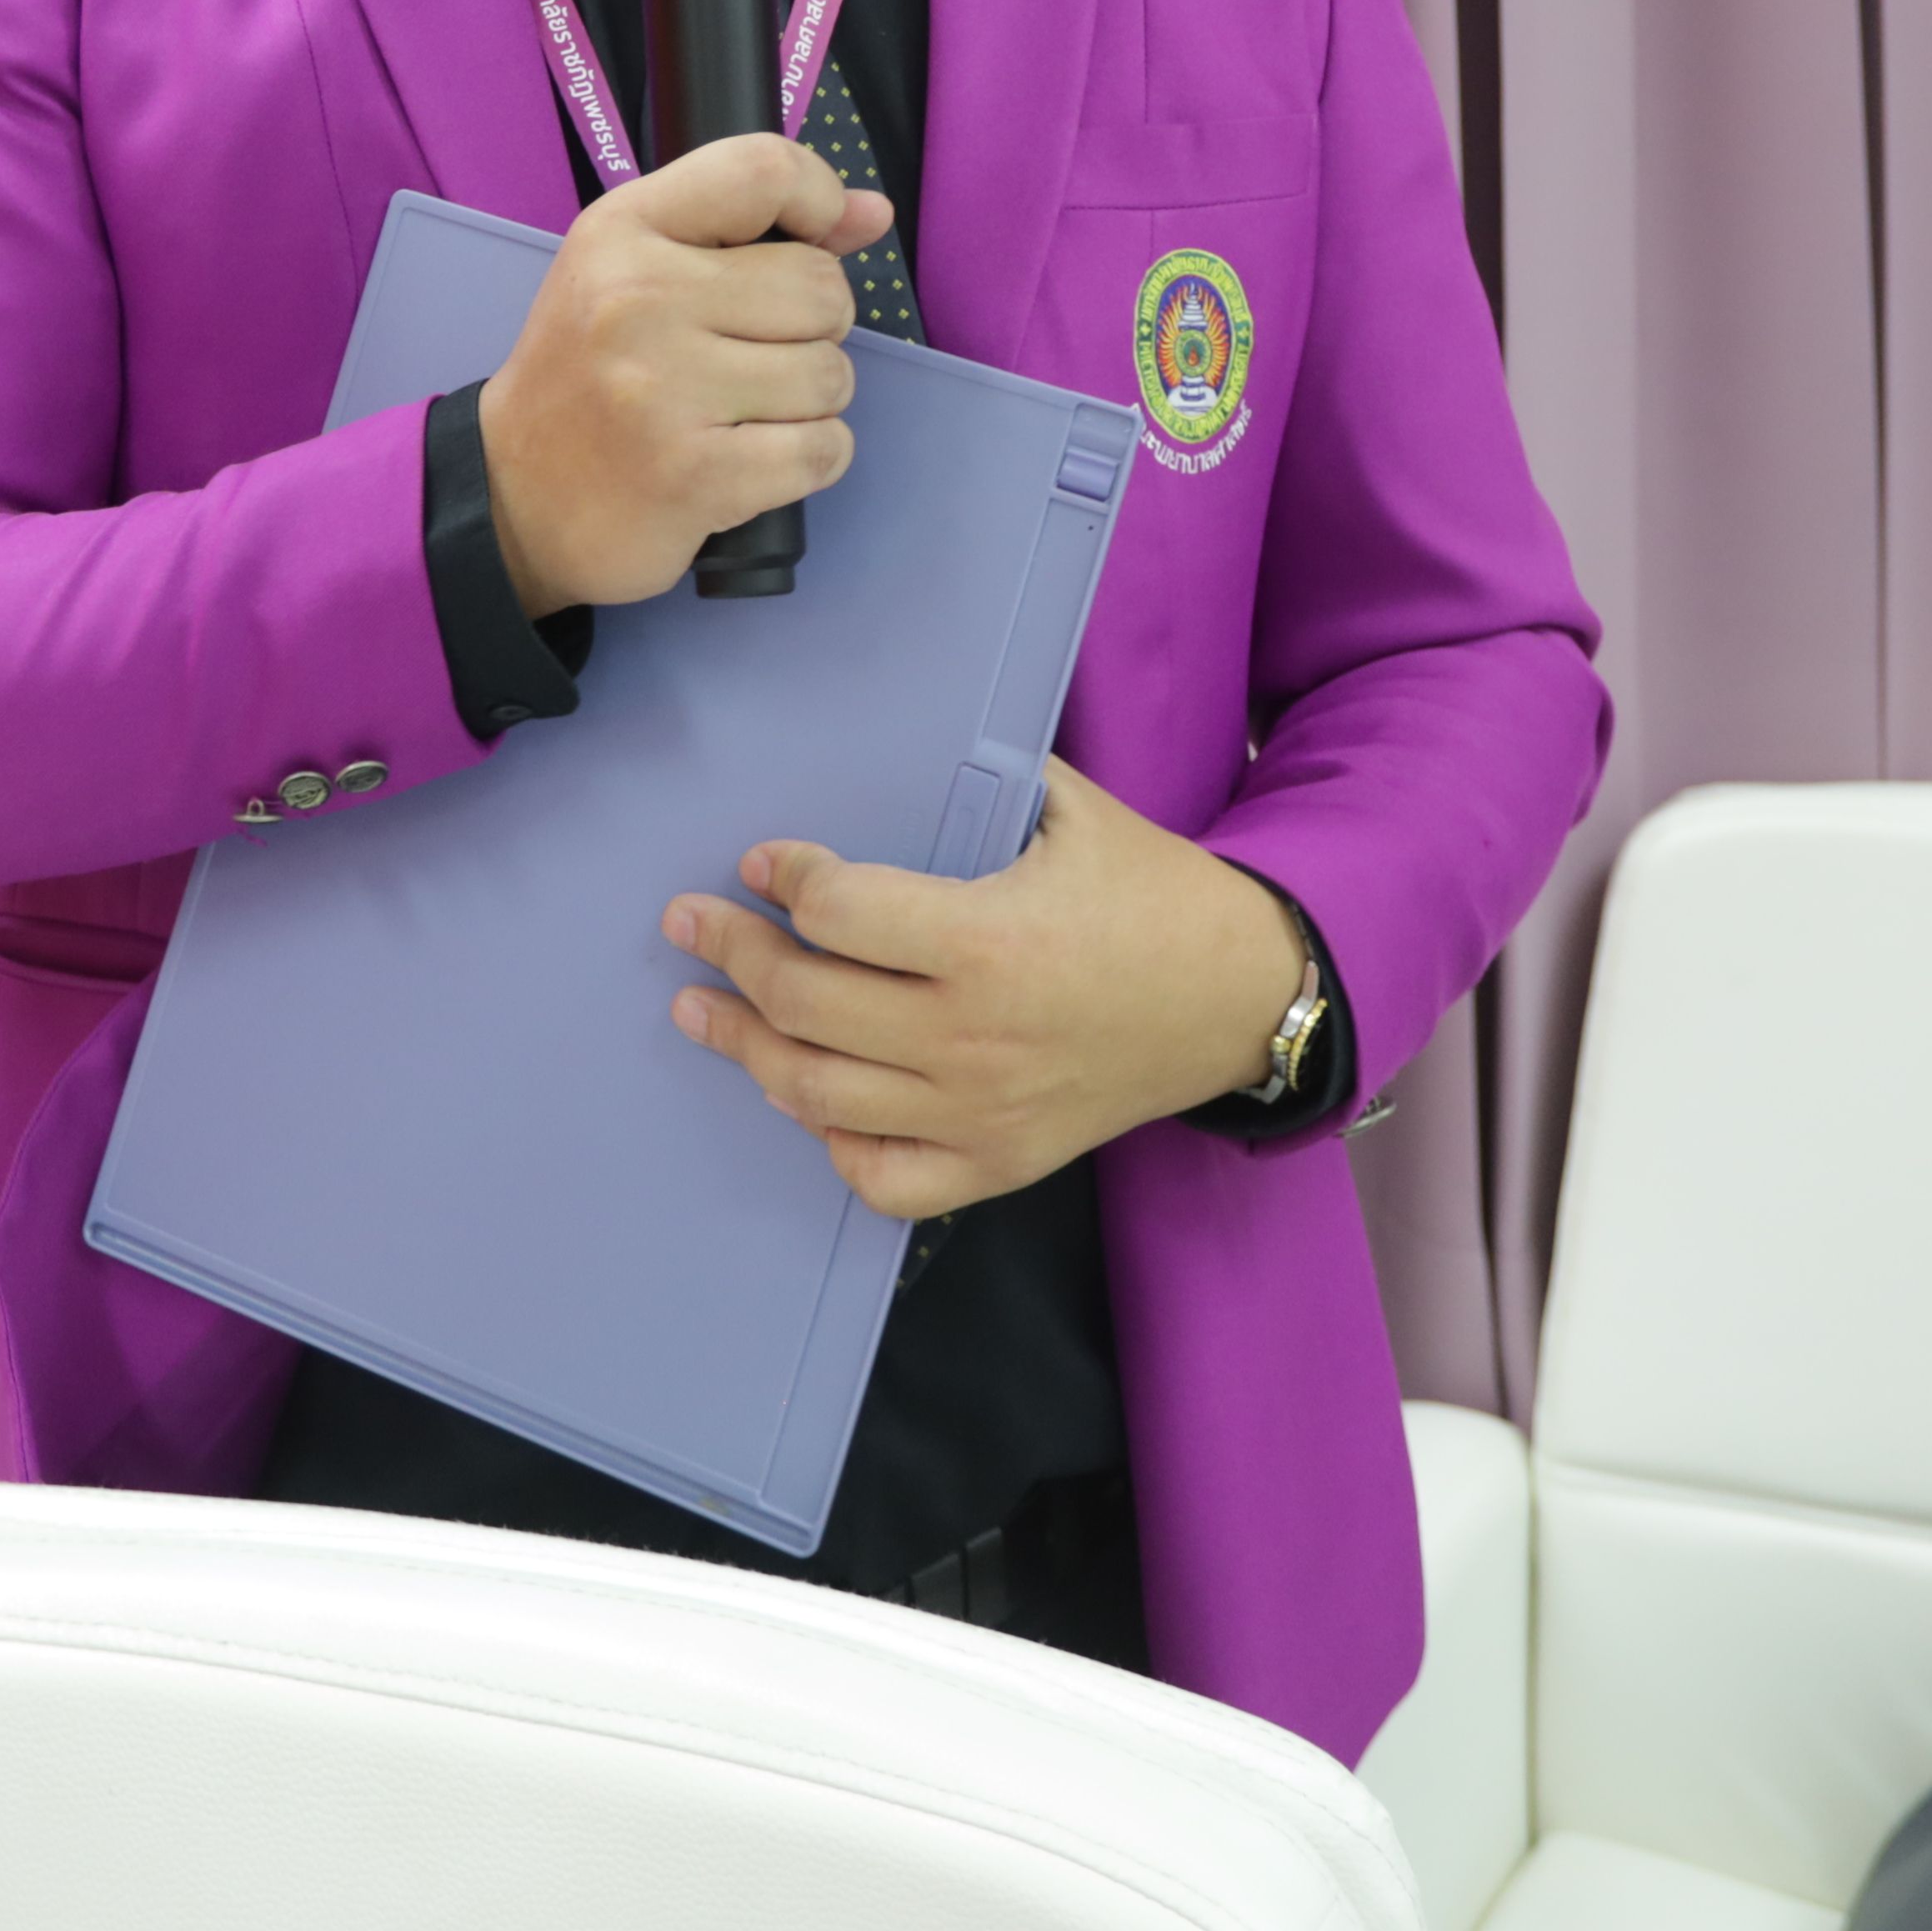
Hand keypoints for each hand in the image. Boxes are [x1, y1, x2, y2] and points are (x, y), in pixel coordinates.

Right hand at [477, 133, 898, 612]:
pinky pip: (825, 448)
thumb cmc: (591, 375)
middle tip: (750, 356)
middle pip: (820, 287)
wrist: (516, 500)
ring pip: (831, 374)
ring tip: (744, 412)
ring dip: (810, 402)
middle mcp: (638, 299)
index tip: (817, 238)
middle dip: (813, 328)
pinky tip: (755, 459)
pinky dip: (812, 458)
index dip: (820, 198)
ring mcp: (665, 391)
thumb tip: (873, 214)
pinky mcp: (696, 476)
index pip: (762, 170)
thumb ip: (757, 229)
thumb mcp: (639, 272)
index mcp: (621, 232)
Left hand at [661, 762, 1308, 1218]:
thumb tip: (897, 751)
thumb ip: (982, 782)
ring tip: (702, 1012)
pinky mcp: (999, 1163)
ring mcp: (979, 1112)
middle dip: (728, 954)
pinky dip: (830, 1143)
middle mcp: (970, 1036)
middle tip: (689, 925)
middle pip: (805, 1001)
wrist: (1242, 997)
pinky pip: (881, 1178)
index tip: (759, 863)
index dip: (784, 879)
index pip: (837, 911)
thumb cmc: (1154, 894)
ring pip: (819, 1094)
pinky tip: (804, 1100)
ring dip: (746, 1047)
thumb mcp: (1072, 811)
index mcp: (987, 939)